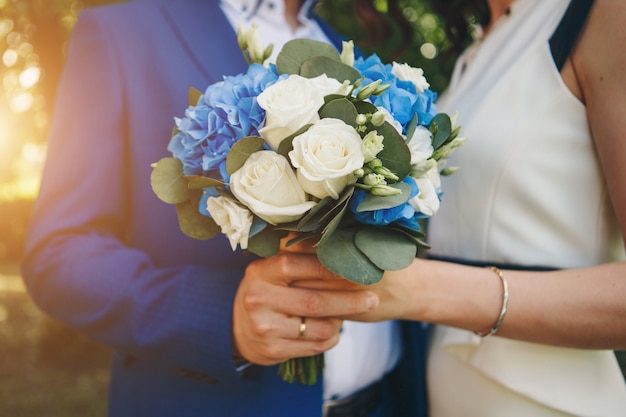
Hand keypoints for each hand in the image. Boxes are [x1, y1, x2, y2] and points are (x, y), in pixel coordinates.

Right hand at [232, 252, 378, 364]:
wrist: (237, 328)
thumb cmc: (266, 291)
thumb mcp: (271, 270)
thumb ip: (297, 257)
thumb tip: (337, 239)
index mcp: (260, 272)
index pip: (295, 265)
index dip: (327, 267)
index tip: (354, 267)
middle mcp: (258, 299)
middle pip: (314, 302)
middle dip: (349, 301)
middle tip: (373, 299)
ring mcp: (264, 327)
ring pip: (319, 328)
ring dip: (340, 322)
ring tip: (349, 314)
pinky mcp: (271, 350)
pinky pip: (314, 346)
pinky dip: (330, 339)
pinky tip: (333, 330)